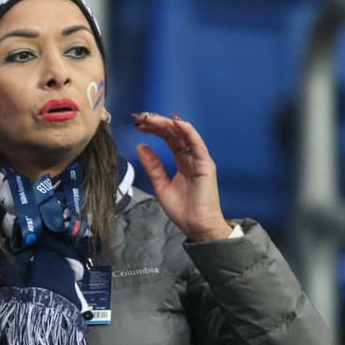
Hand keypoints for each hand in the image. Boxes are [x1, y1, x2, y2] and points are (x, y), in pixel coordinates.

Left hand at [132, 113, 231, 241]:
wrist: (197, 227)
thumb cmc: (183, 210)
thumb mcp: (161, 185)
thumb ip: (153, 166)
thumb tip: (142, 146)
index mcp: (182, 162)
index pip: (168, 139)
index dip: (154, 130)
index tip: (139, 124)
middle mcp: (191, 158)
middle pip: (174, 134)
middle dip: (158, 124)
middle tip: (141, 118)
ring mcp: (199, 160)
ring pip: (184, 136)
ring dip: (168, 125)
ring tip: (152, 118)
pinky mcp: (206, 165)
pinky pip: (197, 145)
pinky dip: (188, 132)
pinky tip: (177, 123)